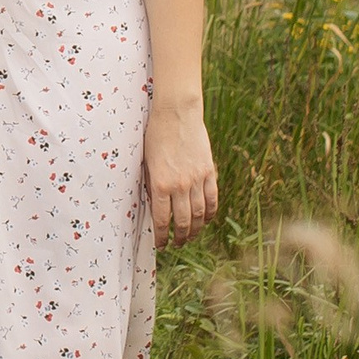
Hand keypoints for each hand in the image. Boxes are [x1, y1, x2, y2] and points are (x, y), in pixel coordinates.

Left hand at [144, 97, 218, 247]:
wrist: (176, 113)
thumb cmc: (155, 135)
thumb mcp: (146, 161)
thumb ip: (152, 184)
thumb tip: (155, 205)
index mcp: (160, 184)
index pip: (162, 220)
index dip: (161, 237)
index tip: (161, 245)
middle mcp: (180, 185)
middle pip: (183, 222)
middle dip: (180, 237)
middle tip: (177, 244)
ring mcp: (197, 179)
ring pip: (200, 214)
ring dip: (196, 230)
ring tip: (191, 237)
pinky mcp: (209, 172)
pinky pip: (212, 199)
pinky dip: (210, 213)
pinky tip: (207, 220)